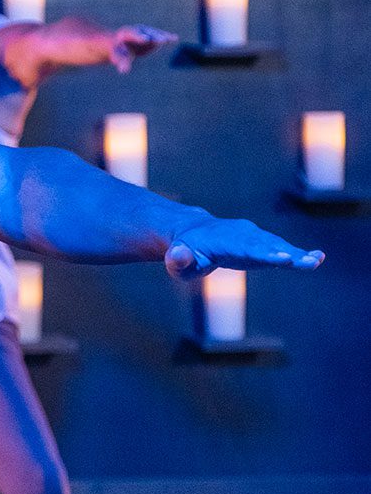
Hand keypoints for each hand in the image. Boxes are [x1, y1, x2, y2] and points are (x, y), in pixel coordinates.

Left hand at [108, 24, 177, 73]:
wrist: (121, 44)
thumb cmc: (117, 51)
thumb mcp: (117, 56)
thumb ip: (121, 62)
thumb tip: (123, 71)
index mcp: (126, 33)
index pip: (134, 34)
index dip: (140, 37)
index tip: (146, 40)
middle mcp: (138, 30)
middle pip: (147, 33)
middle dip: (153, 37)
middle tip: (161, 40)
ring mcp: (147, 32)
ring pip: (155, 34)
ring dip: (161, 37)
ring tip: (169, 40)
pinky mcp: (153, 37)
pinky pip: (161, 37)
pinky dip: (167, 37)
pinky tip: (175, 39)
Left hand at [165, 218, 323, 278]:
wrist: (193, 231)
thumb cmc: (183, 250)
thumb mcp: (176, 260)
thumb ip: (178, 260)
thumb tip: (178, 255)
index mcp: (220, 240)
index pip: (242, 248)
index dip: (261, 254)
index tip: (280, 259)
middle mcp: (240, 234)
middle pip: (264, 245)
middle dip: (285, 254)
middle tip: (306, 262)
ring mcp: (252, 236)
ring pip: (276, 245)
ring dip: (296, 254)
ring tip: (316, 261)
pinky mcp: (261, 243)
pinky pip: (280, 248)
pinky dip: (296, 253)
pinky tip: (316, 259)